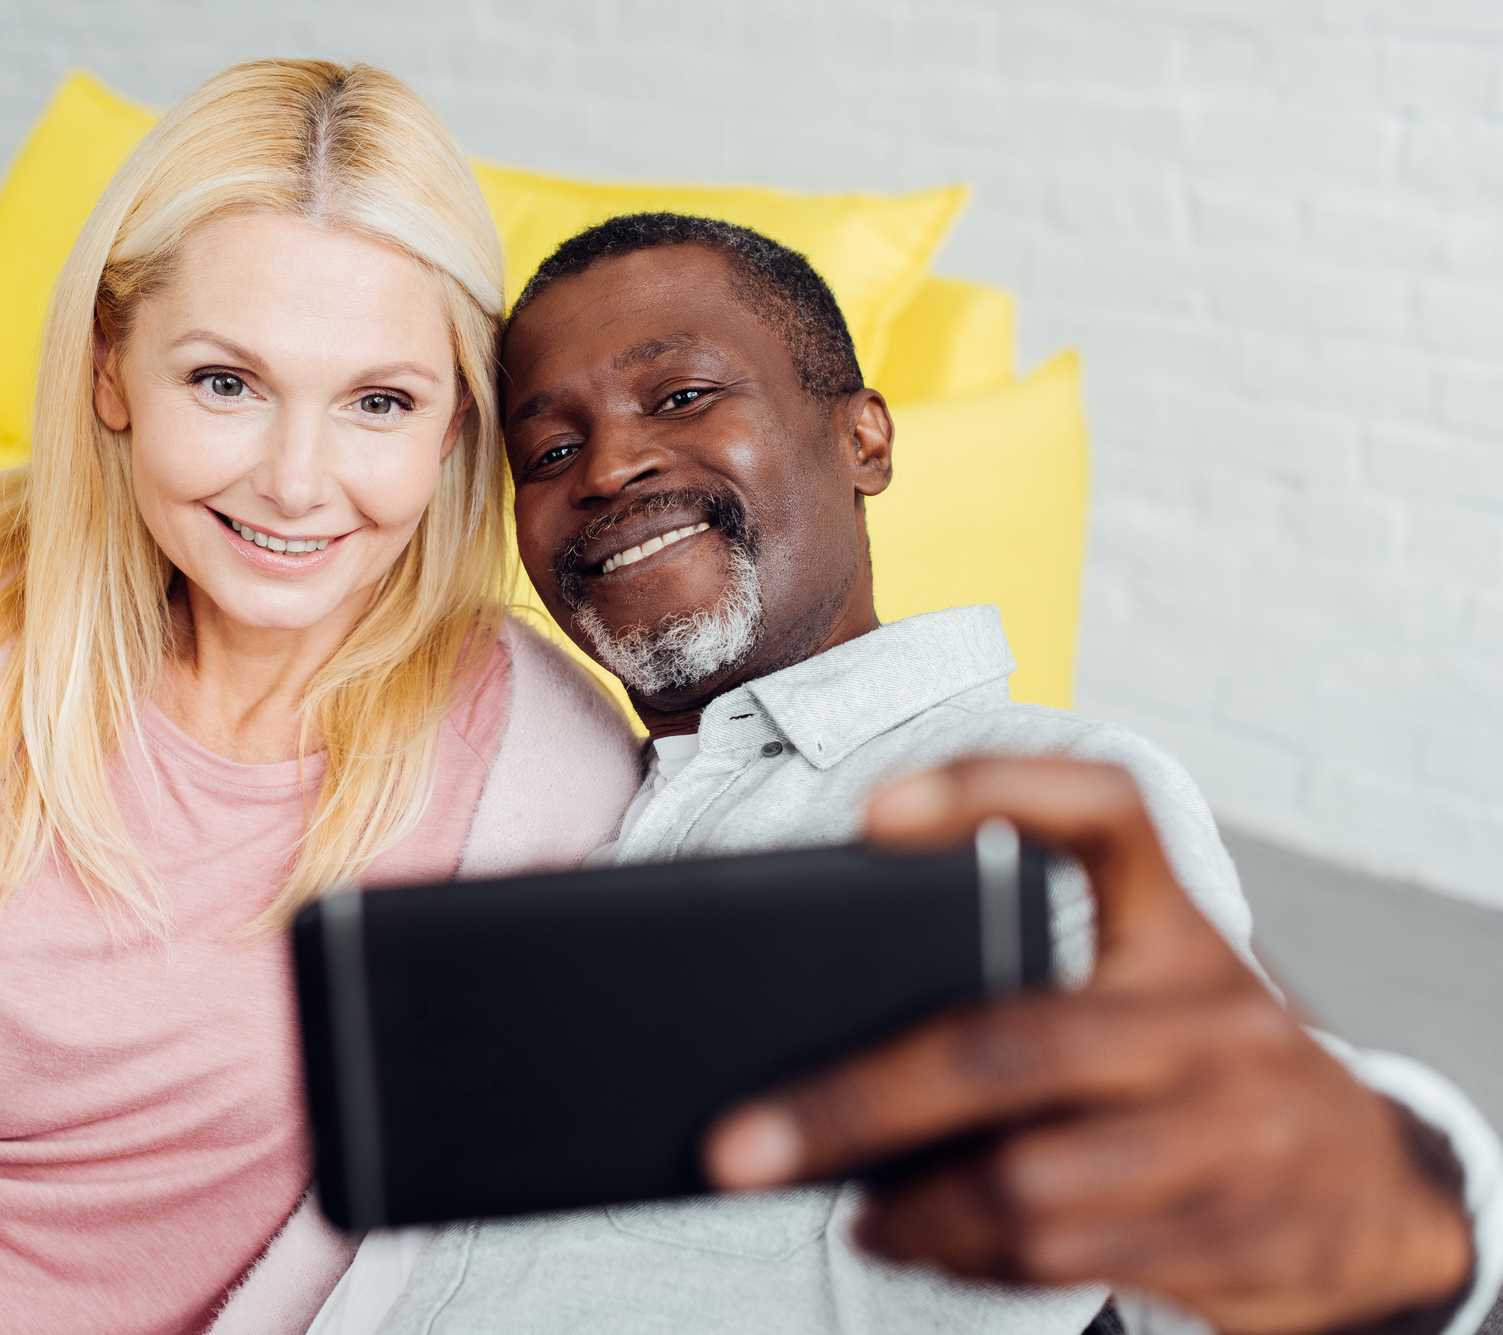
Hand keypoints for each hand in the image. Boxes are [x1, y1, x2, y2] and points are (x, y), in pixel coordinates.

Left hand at [702, 757, 1473, 1334]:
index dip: (990, 791)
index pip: (1103, 811)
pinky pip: (1062, 1255)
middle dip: (852, 1104)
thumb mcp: (1149, 987)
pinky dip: (963, 1257)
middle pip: (1007, 1046)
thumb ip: (1027, 975)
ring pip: (1025, 1180)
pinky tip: (910, 1240)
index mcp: (1182, 921)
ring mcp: (1228, 1131)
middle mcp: (1211, 1013)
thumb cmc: (1196, 1061)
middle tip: (736, 1141)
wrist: (1376, 1187)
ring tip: (840, 1207)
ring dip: (904, 1208)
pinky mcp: (1230, 1234)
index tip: (869, 811)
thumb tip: (823, 1022)